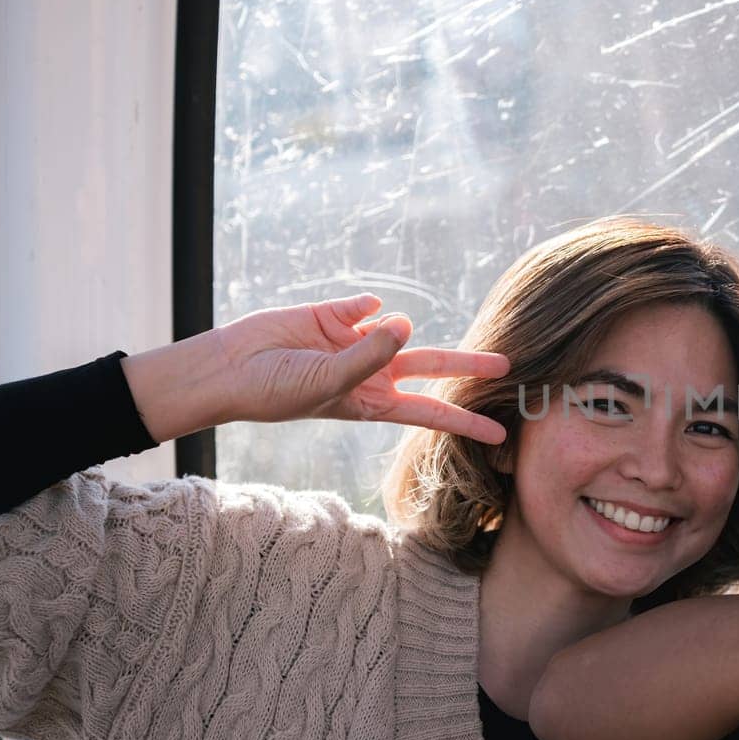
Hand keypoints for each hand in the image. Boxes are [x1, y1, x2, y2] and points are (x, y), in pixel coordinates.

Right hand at [124, 294, 508, 443]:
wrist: (231, 369)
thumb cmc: (278, 391)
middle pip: (431, 366)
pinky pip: (364, 305)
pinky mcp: (335, 315)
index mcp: (373, 401)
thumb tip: (406, 322)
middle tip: (507, 365)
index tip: (501, 434)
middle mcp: (371, 372)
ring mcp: (354, 342)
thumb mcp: (329, 382)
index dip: (466, 420)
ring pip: (400, 331)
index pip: (431, 411)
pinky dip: (364, 306)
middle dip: (467, 366)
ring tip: (393, 329)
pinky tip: (355, 313)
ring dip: (404, 329)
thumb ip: (370, 355)